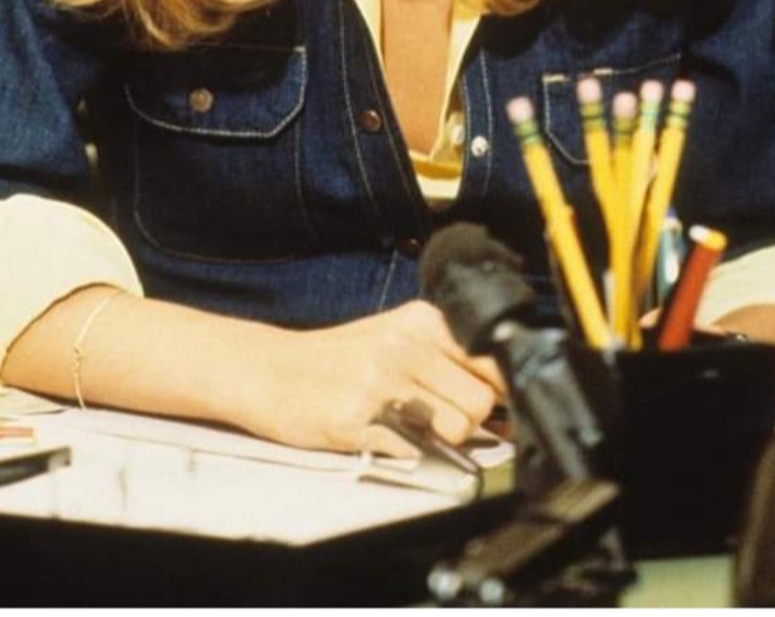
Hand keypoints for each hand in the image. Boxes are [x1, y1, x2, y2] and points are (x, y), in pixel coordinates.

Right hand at [243, 300, 504, 454]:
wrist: (269, 370)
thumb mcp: (395, 338)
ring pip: (457, 428)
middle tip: (431, 419)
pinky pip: (414, 450)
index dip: (498, 391)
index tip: (491, 407)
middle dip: (467, 421)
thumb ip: (446, 359)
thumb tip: (504, 401)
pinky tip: (379, 434)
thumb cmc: (336, 360)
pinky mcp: (360, 417)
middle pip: (481, 400)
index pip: (493, 358)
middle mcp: (407, 344)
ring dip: (439, 440)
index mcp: (422, 320)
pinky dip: (407, 453)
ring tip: (404, 425)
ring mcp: (383, 380)